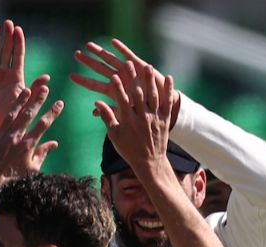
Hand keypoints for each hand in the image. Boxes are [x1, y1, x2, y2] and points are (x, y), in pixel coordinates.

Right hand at [0, 20, 33, 134]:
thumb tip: (47, 78)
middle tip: (7, 23)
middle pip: (5, 52)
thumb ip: (33, 89)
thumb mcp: (24, 102)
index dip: (18, 43)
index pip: (18, 56)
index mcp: (16, 77)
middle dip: (7, 38)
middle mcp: (3, 74)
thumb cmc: (14, 117)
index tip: (19, 30)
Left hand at [0, 72, 62, 182]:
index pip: (44, 124)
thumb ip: (42, 153)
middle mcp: (15, 137)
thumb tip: (54, 143)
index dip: (53, 112)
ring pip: (12, 112)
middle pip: (29, 114)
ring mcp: (0, 135)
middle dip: (38, 100)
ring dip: (20, 100)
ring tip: (27, 89)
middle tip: (45, 89)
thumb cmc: (13, 180)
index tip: (59, 103)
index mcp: (27, 145)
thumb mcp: (32, 169)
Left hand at [72, 39, 179, 129]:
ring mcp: (128, 71)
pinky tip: (112, 42)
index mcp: (115, 91)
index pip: (95, 85)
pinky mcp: (140, 66)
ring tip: (89, 46)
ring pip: (111, 60)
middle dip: (88, 62)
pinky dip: (121, 49)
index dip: (84, 81)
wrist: (164, 105)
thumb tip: (93, 112)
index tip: (71, 77)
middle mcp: (119, 79)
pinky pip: (129, 55)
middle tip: (76, 55)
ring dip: (100, 52)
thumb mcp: (126, 112)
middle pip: (100, 69)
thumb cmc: (145, 112)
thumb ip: (110, 111)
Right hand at [74, 40, 174, 175]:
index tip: (114, 75)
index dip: (118, 87)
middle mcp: (142, 117)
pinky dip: (169, 90)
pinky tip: (169, 77)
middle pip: (137, 94)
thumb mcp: (115, 135)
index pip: (121, 100)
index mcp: (128, 120)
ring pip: (153, 95)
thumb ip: (107, 118)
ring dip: (150, 80)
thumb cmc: (129, 149)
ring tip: (148, 66)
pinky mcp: (165, 119)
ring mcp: (155, 117)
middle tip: (130, 64)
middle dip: (133, 78)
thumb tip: (97, 103)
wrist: (150, 163)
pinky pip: (167, 103)